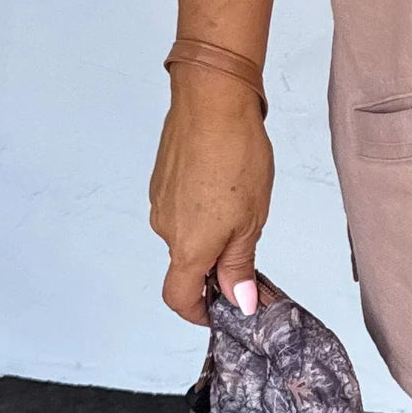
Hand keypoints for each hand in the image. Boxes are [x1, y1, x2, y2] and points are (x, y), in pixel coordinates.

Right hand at [148, 78, 272, 324]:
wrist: (212, 100)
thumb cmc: (236, 156)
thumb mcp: (251, 219)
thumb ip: (240, 264)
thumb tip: (238, 302)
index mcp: (188, 246)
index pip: (179, 298)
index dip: (199, 313)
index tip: (222, 311)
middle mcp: (166, 228)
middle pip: (186, 265)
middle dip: (215, 266)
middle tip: (249, 245)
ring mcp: (160, 202)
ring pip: (185, 234)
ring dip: (211, 232)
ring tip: (242, 204)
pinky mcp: (162, 179)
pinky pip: (181, 208)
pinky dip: (202, 208)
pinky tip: (225, 184)